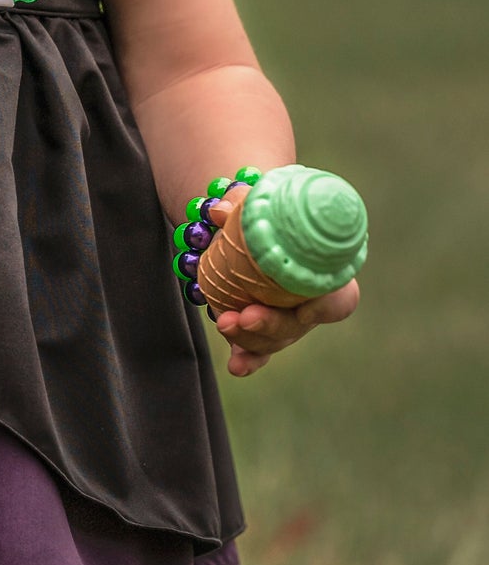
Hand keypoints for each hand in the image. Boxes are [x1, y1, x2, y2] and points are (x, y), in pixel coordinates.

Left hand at [207, 194, 360, 376]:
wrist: (248, 227)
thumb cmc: (266, 212)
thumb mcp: (258, 198)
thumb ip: (243, 201)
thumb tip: (222, 212)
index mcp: (325, 272)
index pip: (342, 298)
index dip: (329, 307)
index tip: (306, 307)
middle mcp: (310, 302)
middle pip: (301, 325)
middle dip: (273, 325)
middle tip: (244, 316)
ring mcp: (288, 321)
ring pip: (275, 339)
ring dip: (249, 337)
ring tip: (223, 321)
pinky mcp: (263, 332)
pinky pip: (258, 351)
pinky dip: (247, 360)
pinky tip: (236, 366)